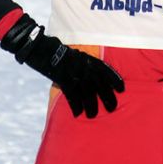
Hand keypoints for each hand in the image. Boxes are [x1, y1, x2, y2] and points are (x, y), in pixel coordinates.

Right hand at [0, 15, 124, 117]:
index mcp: (87, 59)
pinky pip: (71, 94)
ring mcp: (73, 72)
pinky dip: (75, 105)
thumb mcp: (75, 55)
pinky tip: (77, 113)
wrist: (41, 48)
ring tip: (93, 115)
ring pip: (86, 91)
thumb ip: (85, 65)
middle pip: (98, 83)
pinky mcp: (62, 79)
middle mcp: (83, 66)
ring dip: (91, 105)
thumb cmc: (58, 52)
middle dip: (107, 96)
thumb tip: (93, 78)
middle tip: (112, 108)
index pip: (105, 69)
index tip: (122, 89)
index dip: (114, 79)